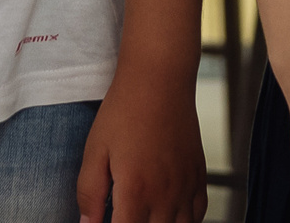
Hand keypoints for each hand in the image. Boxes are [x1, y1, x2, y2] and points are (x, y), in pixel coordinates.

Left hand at [76, 54, 205, 222]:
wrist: (159, 80)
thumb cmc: (124, 111)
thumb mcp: (95, 149)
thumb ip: (90, 192)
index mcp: (135, 191)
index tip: (104, 222)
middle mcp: (165, 196)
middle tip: (122, 213)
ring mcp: (186, 188)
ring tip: (143, 214)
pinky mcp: (199, 177)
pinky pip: (198, 215)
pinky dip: (183, 222)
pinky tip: (168, 214)